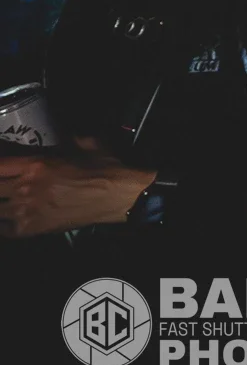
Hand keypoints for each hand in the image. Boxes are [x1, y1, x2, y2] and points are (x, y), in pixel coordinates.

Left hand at [0, 154, 156, 236]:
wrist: (118, 196)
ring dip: (2, 203)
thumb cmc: (104, 169)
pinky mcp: (30, 229)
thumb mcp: (88, 144)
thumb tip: (67, 135)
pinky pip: (3, 228)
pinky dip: (4, 223)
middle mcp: (25, 187)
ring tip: (8, 201)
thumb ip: (71, 139)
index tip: (2, 168)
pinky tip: (10, 219)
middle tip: (5, 187)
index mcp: (35, 165)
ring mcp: (25, 210)